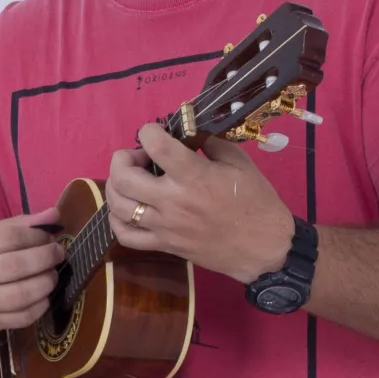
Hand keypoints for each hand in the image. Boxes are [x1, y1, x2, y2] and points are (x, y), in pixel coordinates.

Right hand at [0, 213, 66, 339]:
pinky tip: (42, 296)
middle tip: (57, 253)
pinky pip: (22, 318)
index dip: (36, 235)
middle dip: (46, 257)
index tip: (47, 235)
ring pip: (22, 295)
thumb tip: (53, 215)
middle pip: (17, 266)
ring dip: (46, 282)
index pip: (8, 237)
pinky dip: (40, 306)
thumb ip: (12, 226)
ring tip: (51, 274)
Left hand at [106, 125, 294, 283]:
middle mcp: (173, 201)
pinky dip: (117, 220)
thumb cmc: (256, 202)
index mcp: (194, 176)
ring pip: (119, 206)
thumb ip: (210, 143)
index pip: (156, 146)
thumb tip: (187, 131)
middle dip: (122, 160)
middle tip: (137, 157)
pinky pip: (126, 236)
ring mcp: (165, 226)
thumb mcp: (240, 162)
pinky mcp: (163, 245)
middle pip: (124, 178)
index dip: (148, 132)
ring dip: (115, 186)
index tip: (154, 133)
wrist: (263, 246)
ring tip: (128, 179)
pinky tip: (125, 208)